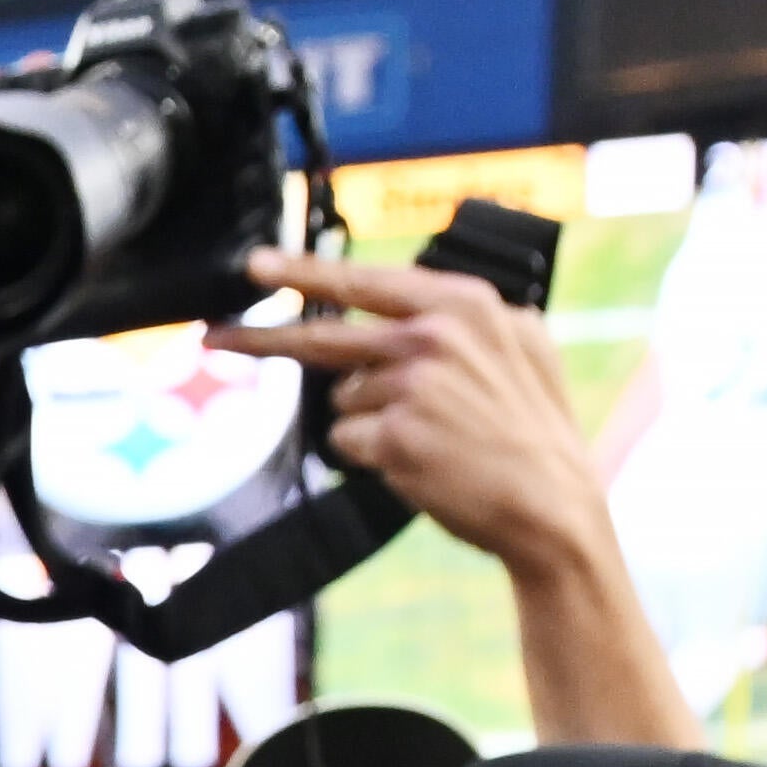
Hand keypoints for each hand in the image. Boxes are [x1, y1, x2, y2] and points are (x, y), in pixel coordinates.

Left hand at [219, 249, 609, 576]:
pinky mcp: (394, 435)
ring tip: (431, 436)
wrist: (552, 502)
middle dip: (260, 337)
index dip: (304, 272)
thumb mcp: (521, 344)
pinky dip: (373, 455)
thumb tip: (410, 306)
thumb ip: (464, 320)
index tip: (256, 265)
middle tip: (214, 336)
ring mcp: (411, 385)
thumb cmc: (534, 430)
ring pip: (345, 400)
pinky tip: (421, 460)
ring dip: (371, 420)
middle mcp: (433, 335)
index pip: (366, 280)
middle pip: (322, 336)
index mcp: (463, 303)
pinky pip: (348, 440)